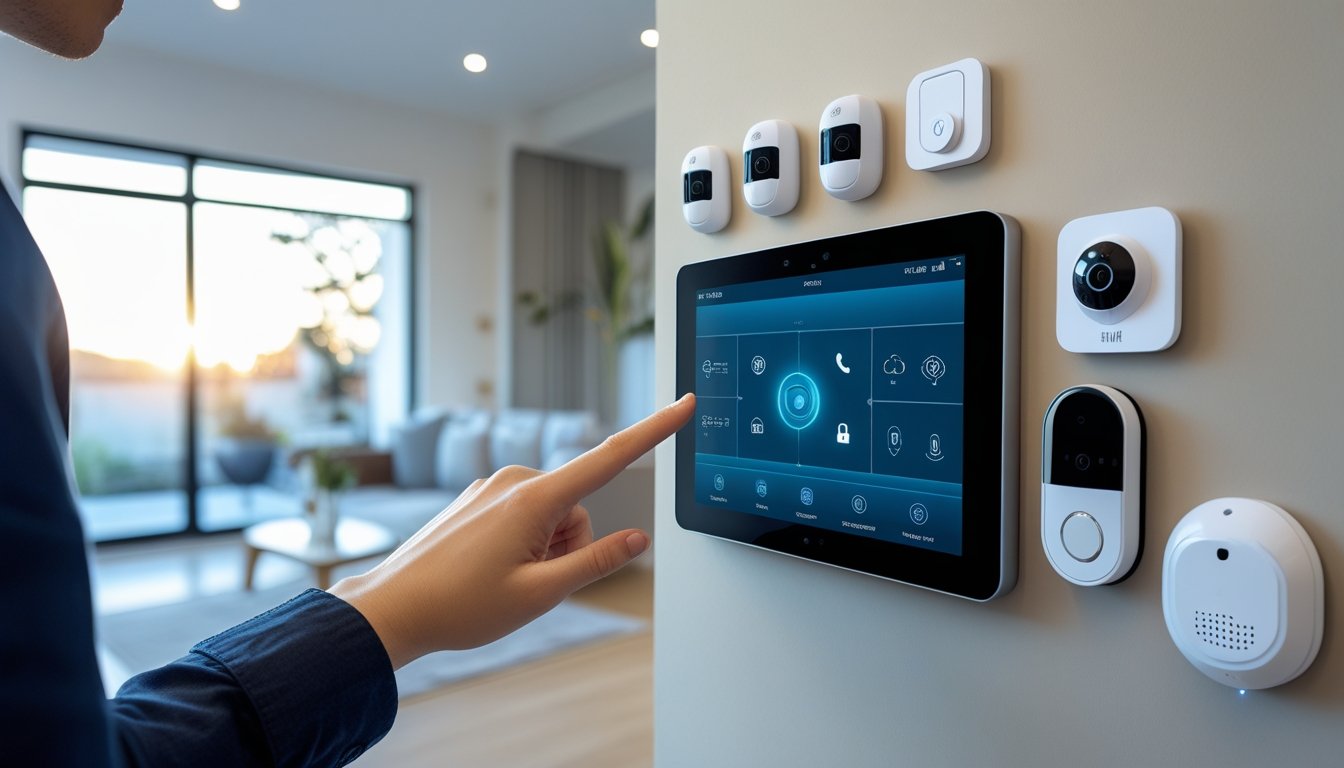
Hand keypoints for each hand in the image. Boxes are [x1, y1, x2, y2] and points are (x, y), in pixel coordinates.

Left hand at [329, 394, 694, 668]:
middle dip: (568, 547)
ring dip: (543, 549)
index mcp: (535, 498)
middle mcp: (515, 480)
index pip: (611, 458)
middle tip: (528, 584)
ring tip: (501, 580)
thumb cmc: (459, 607)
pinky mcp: (479, 497)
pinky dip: (520, 543)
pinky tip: (486, 570)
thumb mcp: (539, 594)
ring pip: (551, 516)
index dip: (655, 431)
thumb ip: (595, 563)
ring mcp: (493, 486)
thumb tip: (638, 539)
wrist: (390, 609)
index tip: (685, 404)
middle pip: (578, 510)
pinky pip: (522, 515)